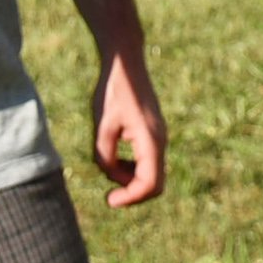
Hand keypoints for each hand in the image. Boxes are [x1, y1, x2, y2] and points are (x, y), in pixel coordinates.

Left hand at [92, 49, 166, 206]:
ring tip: (108, 166)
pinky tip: (116, 157)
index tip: (110, 200)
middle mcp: (159, 140)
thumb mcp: (103, 124)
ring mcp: (158, 136)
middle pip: (154, 184)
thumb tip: (110, 175)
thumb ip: (105, 155)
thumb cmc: (113, 89)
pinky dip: (133, 167)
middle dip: (132, 193)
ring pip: (151, 173)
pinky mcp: (152, 131)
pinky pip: (147, 160)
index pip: (150, 184)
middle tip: (109, 195)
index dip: (131, 198)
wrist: (125, 62)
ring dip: (131, 179)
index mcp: (150, 139)